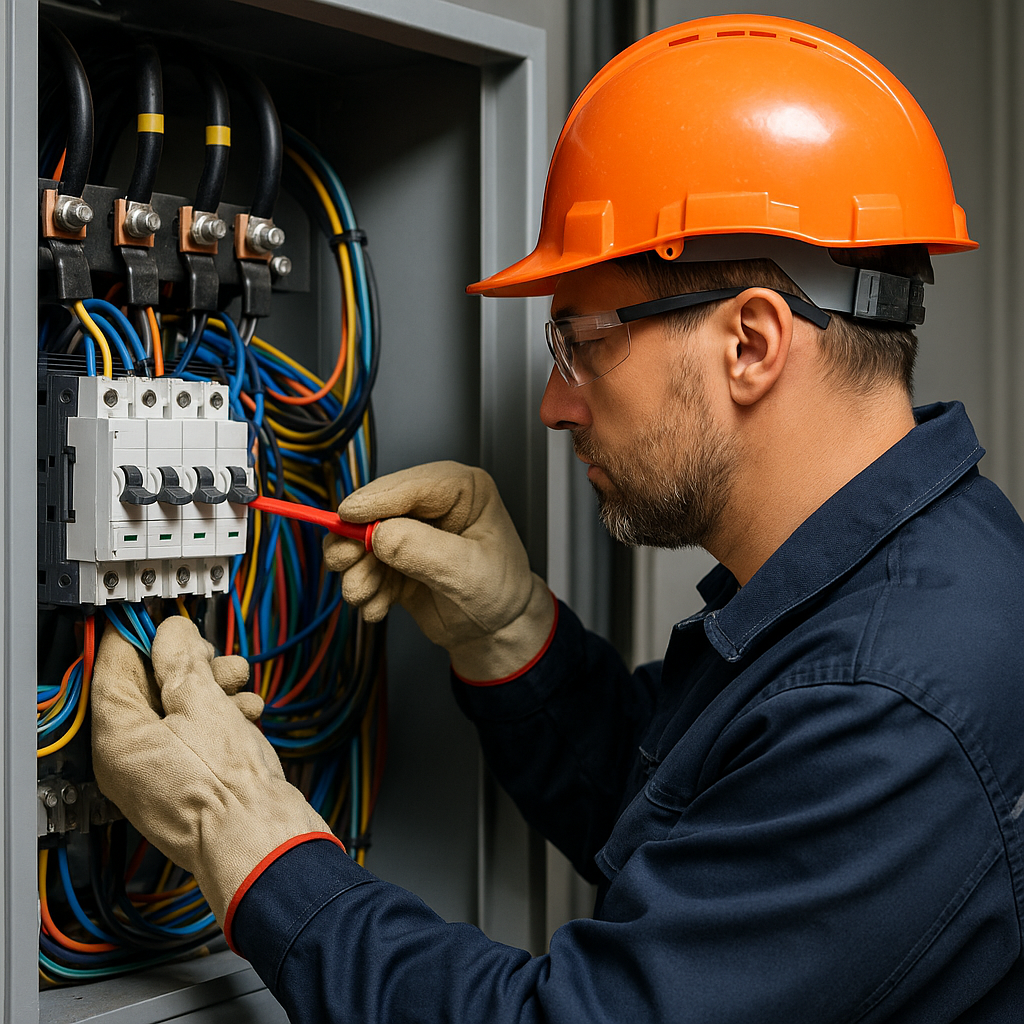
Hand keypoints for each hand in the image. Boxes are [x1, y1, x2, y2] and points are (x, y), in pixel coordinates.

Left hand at [91, 616, 334, 925]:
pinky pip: (195, 735)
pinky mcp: (190, 782)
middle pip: (148, 688)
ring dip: (209, 687)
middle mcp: (131, 760)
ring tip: (238, 683)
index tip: (155, 615)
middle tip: (209, 652)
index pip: (111, 669)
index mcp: (119, 739)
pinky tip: (246, 712)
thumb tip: (170, 634)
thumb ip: (180, 659)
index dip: (136, 635)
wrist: (265, 839)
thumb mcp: (202, 703)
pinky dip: (219, 716)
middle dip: (184, 663)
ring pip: (177, 710)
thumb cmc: (229, 790)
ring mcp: (160, 774)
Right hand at [323, 461, 554, 680]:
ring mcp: (412, 532)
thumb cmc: (501, 593)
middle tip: (346, 562)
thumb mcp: (468, 571)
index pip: (411, 485)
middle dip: (356, 539)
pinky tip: (378, 607)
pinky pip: (366, 568)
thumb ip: (423, 550)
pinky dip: (366, 589)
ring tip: (366, 595)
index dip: (375, 500)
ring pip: (363, 539)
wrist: (498, 631)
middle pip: (377, 509)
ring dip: (358, 570)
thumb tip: (378, 535)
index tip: (348, 515)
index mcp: (463, 490)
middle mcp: (433, 506)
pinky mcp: (396, 560)